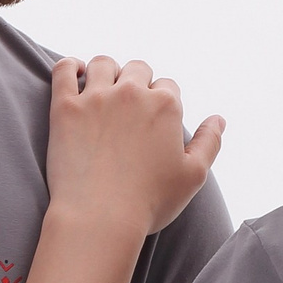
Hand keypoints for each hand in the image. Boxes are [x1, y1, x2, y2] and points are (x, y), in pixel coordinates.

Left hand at [45, 55, 224, 239]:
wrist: (99, 218)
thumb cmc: (149, 202)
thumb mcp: (193, 176)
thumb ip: (210, 143)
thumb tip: (219, 119)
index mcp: (166, 106)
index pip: (168, 86)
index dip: (164, 100)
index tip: (154, 119)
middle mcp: (132, 93)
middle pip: (138, 68)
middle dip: (137, 81)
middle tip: (130, 105)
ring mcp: (96, 98)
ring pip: (102, 64)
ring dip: (106, 71)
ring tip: (103, 87)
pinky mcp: (64, 108)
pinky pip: (63, 70)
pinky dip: (69, 67)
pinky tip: (75, 75)